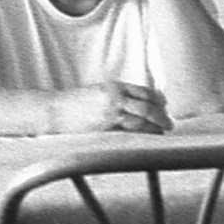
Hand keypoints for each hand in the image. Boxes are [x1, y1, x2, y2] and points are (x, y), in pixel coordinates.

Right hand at [56, 80, 172, 133]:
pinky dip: (143, 132)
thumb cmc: (73, 104)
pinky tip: (150, 137)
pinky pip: (130, 128)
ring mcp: (111, 110)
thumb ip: (115, 97)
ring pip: (142, 117)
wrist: (53, 110)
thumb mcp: (97, 93)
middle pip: (147, 104)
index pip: (143, 91)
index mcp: (114, 86)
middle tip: (170, 122)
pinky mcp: (106, 124)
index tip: (165, 106)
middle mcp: (115, 96)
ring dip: (156, 124)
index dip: (157, 100)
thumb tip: (132, 106)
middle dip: (161, 114)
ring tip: (163, 130)